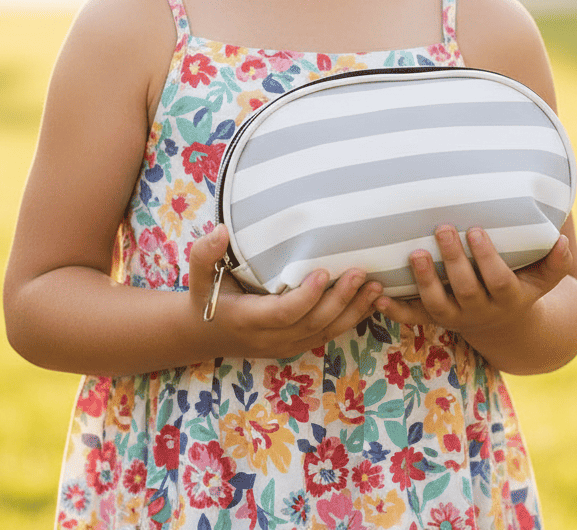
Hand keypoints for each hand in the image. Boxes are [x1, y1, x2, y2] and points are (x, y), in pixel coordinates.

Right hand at [188, 225, 383, 357]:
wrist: (206, 334)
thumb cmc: (206, 297)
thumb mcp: (199, 276)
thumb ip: (205, 253)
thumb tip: (220, 230)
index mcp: (248, 320)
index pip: (283, 313)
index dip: (306, 296)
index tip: (322, 272)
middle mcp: (270, 338)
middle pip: (312, 324)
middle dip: (339, 300)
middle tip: (361, 273)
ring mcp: (286, 345)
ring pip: (325, 333)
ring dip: (354, 312)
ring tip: (377, 288)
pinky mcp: (297, 345)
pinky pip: (327, 335)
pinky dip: (351, 320)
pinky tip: (370, 302)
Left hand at [375, 225, 573, 343]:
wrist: (505, 326)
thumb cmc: (523, 285)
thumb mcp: (543, 279)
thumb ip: (554, 261)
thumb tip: (562, 239)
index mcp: (509, 298)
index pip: (498, 279)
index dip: (487, 258)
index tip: (476, 229)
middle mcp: (480, 312)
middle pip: (466, 289)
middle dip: (454, 260)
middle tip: (442, 228)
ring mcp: (456, 318)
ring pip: (438, 306)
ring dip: (424, 282)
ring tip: (414, 254)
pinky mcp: (434, 320)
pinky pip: (413, 319)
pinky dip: (395, 310)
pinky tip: (378, 297)